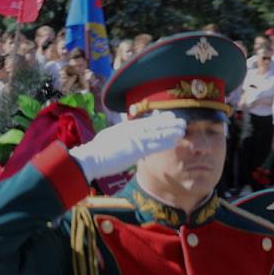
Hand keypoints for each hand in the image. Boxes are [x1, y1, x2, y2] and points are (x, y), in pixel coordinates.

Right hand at [69, 111, 186, 180]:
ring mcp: (136, 139)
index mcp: (126, 127)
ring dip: (172, 131)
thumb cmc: (96, 151)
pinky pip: (156, 145)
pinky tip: (174, 141)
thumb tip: (124, 137)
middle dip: (169, 122)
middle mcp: (133, 130)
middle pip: (155, 124)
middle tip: (181, 121)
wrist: (91, 158)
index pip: (146, 121)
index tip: (169, 117)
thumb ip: (120, 135)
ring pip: (159, 132)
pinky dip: (166, 142)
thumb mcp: (109, 137)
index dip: (160, 119)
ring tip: (182, 129)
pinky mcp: (137, 149)